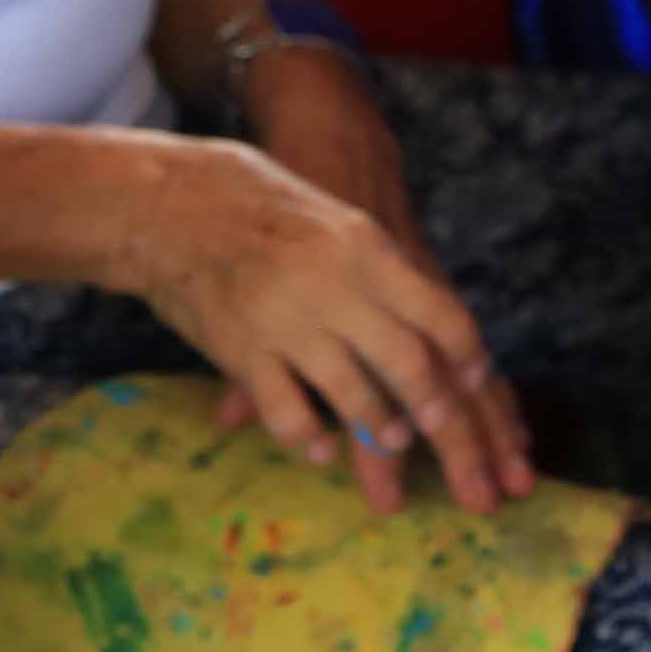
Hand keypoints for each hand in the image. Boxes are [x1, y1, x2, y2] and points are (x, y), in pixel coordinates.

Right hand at [126, 130, 532, 514]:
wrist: (172, 202)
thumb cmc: (263, 205)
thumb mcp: (336, 220)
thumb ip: (379, 271)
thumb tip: (426, 323)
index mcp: (365, 248)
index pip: (439, 311)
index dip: (467, 354)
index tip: (479, 380)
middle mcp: (334, 286)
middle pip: (406, 361)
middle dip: (434, 405)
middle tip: (442, 427)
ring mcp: (286, 322)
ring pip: (353, 392)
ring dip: (379, 424)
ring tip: (392, 438)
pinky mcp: (241, 351)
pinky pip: (288, 411)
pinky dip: (310, 437)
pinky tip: (321, 449)